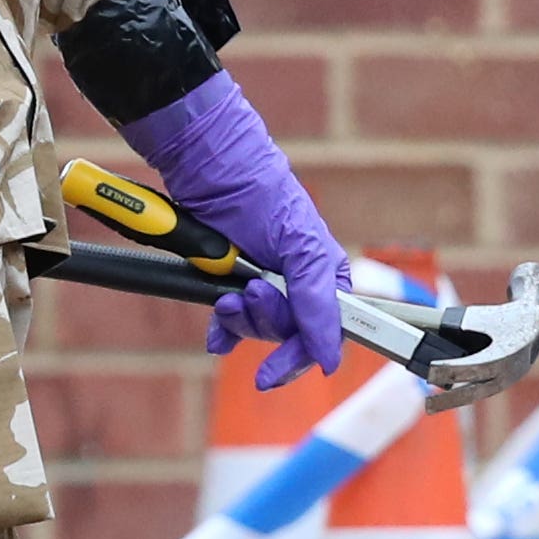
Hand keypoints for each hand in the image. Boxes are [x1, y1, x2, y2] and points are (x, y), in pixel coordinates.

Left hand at [119, 72, 350, 390]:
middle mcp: (296, 285)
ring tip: (227, 296)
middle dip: (262, 322)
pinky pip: (228, 325)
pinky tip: (215, 335)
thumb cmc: (265, 195)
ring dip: (238, 319)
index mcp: (325, 276)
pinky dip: (222, 330)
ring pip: (255, 329)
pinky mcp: (228, 282)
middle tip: (248, 294)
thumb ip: (318, 303)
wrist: (209, 168)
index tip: (276, 370)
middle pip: (285, 335)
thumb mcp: (302, 248)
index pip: (324, 333)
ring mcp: (261, 284)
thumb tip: (329, 357)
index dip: (301, 353)